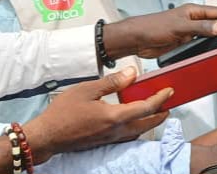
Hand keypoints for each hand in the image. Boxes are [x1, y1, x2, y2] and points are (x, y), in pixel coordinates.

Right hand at [23, 67, 171, 163]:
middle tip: (169, 103)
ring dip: (151, 121)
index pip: (146, 107)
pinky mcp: (105, 142)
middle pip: (148, 123)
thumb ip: (113, 82)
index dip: (161, 98)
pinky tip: (135, 121)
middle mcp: (116, 130)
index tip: (170, 91)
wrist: (46, 136)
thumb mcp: (87, 89)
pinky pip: (128, 136)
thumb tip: (133, 73)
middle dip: (162, 113)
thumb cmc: (63, 112)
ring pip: (139, 131)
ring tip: (156, 110)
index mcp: (115, 116)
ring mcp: (111, 139)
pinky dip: (138, 127)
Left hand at [104, 4, 216, 58]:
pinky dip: (206, 49)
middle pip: (215, 24)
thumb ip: (201, 27)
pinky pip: (200, 46)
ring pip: (208, 36)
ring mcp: (189, 33)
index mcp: (193, 11)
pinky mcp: (184, 44)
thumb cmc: (153, 26)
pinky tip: (211, 53)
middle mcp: (192, 21)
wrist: (136, 40)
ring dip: (216, 40)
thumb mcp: (180, 26)